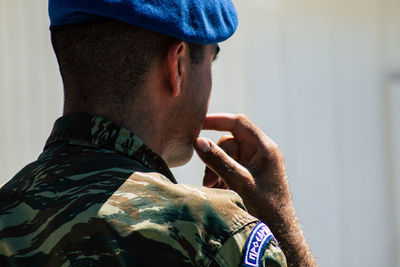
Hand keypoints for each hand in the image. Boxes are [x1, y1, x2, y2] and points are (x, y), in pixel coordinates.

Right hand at [194, 113, 315, 266]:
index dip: (217, 120)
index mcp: (264, 148)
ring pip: (227, 156)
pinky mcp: (251, 174)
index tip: (198, 124)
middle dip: (214, 157)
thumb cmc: (266, 208)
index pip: (238, 123)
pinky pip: (230, 167)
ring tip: (213, 187)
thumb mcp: (240, 183)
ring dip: (216, 169)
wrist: (279, 232)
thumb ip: (219, 161)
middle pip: (229, 142)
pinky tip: (219, 190)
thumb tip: (198, 141)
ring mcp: (255, 163)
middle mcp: (260, 152)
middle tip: (208, 180)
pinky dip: (221, 176)